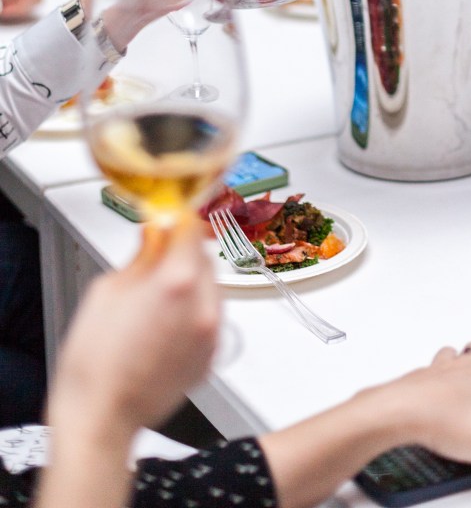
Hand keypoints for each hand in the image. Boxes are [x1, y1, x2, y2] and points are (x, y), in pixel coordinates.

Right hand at [47, 218, 218, 437]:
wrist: (102, 417)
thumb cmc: (95, 361)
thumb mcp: (108, 289)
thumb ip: (141, 256)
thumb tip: (156, 235)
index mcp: (177, 281)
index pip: (192, 228)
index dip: (177, 219)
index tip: (168, 218)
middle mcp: (203, 305)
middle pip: (205, 257)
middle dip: (184, 252)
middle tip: (158, 257)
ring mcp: (212, 333)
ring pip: (211, 287)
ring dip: (192, 282)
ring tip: (158, 298)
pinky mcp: (211, 355)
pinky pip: (210, 317)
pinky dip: (195, 311)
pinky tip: (165, 324)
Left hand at [372, 344, 470, 476]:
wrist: (400, 411)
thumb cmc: (442, 421)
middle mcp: (466, 368)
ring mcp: (441, 369)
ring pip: (456, 354)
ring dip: (461, 365)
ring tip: (462, 386)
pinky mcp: (421, 375)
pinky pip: (433, 368)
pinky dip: (436, 377)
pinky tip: (434, 395)